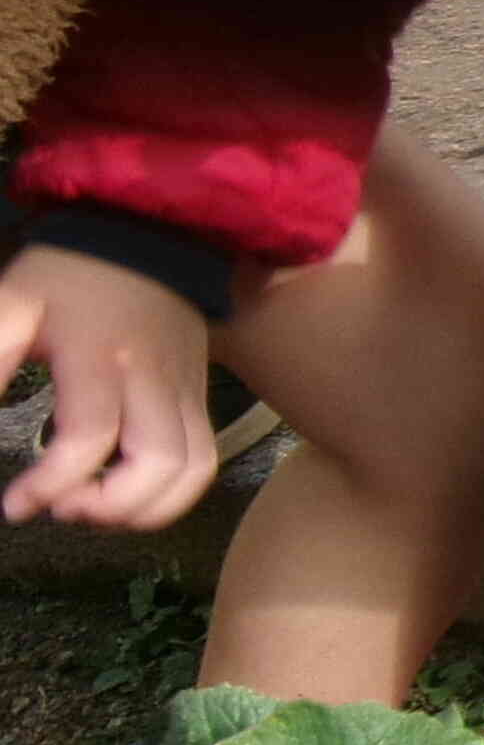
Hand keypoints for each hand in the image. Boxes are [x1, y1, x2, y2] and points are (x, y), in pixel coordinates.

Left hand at [0, 245, 219, 529]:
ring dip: (145, 509)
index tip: (14, 505)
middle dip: (107, 506)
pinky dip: (172, 496)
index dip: (49, 483)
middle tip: (60, 508)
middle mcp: (154, 378)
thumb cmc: (69, 275)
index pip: (89, 436)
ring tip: (95, 509)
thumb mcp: (13, 304)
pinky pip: (204, 460)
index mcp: (101, 356)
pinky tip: (129, 496)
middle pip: (158, 463)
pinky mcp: (200, 396)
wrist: (148, 235)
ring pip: (192, 470)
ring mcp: (186, 389)